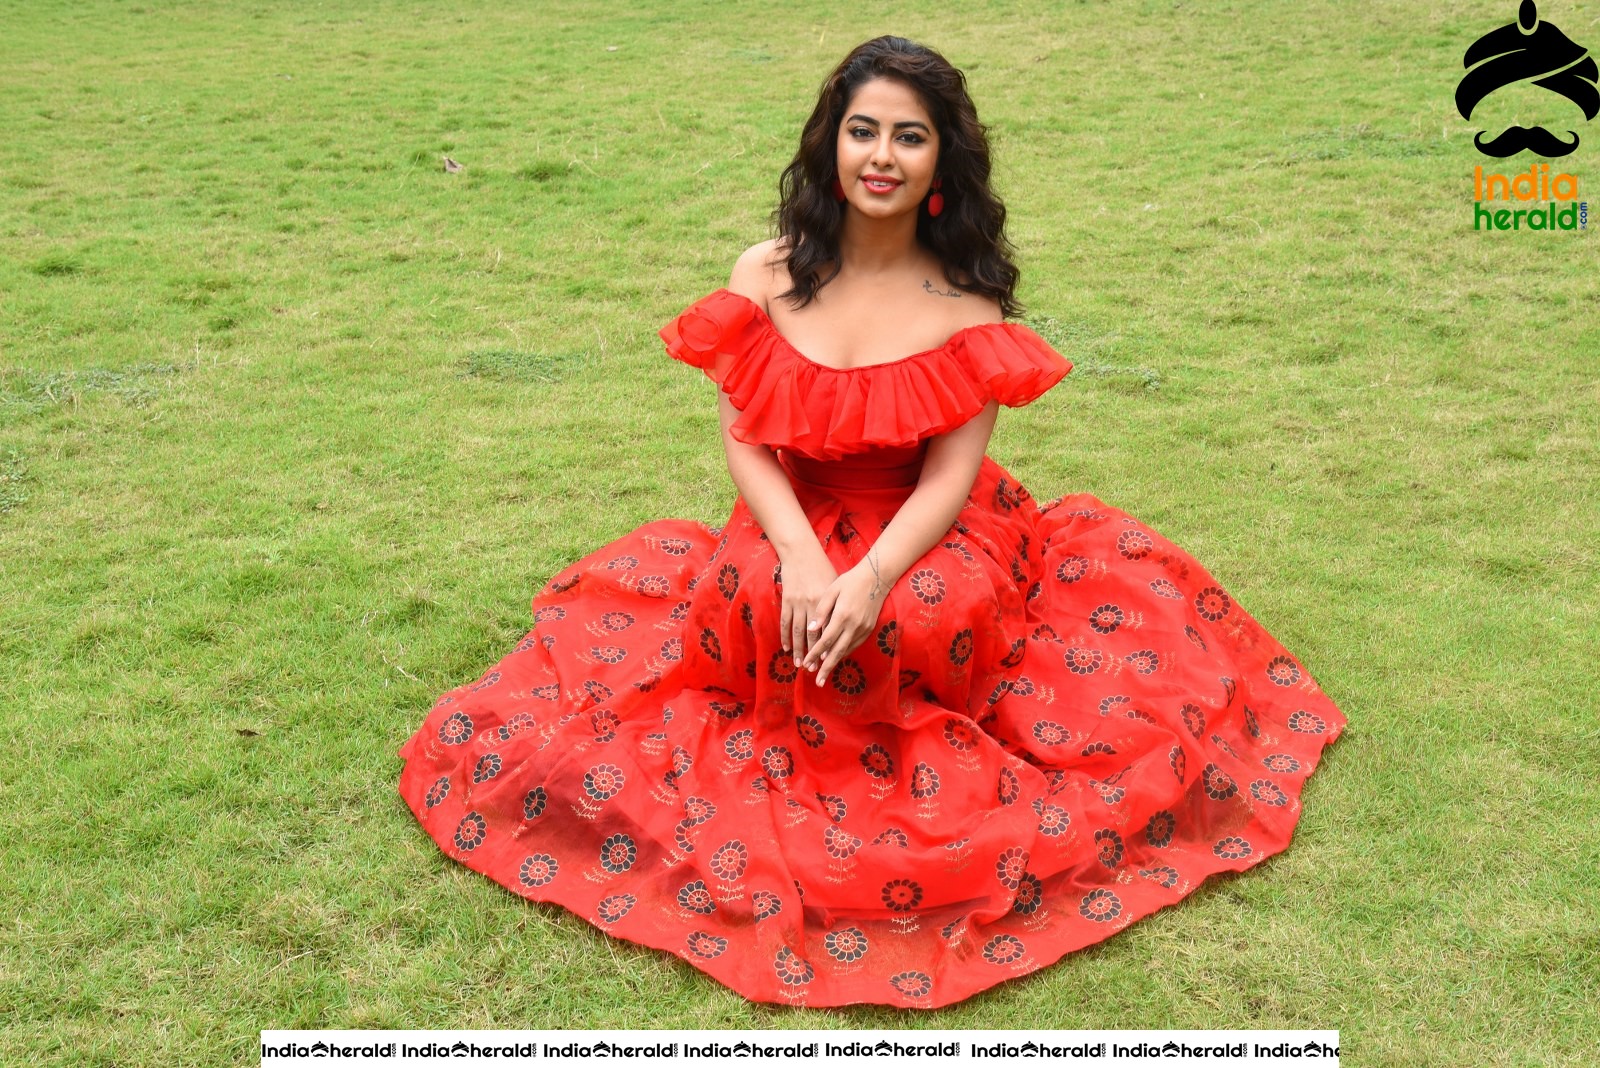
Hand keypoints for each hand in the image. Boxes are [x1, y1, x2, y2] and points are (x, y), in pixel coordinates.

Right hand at [778, 546, 837, 667]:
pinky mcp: (787, 600)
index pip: (829, 630)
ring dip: (798, 650)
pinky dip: (785, 636)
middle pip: (813, 635)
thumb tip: (838, 628)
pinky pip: (786, 622)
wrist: (802, 553)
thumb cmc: (822, 568)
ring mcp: (798, 602)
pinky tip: (786, 647)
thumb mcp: (834, 586)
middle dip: (813, 654)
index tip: (829, 662)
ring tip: (798, 664)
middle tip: (814, 669)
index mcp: (829, 602)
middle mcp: (814, 605)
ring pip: (798, 632)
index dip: (828, 647)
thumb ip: (836, 607)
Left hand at [803, 560, 887, 687]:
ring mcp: (863, 629)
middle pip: (837, 652)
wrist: (876, 578)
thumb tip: (810, 629)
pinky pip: (854, 645)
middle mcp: (854, 626)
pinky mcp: (869, 629)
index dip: (815, 654)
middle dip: (826, 668)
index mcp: (842, 616)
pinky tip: (836, 657)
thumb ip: (821, 610)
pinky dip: (844, 653)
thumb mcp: (831, 591)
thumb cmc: (849, 581)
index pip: (825, 640)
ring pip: (847, 651)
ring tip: (824, 673)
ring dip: (835, 663)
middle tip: (817, 682)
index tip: (806, 664)